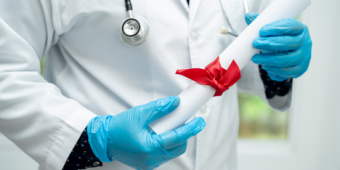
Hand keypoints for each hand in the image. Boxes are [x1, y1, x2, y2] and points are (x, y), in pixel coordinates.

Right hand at [87, 96, 205, 169]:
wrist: (102, 140)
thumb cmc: (117, 128)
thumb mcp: (140, 114)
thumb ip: (159, 108)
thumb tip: (175, 103)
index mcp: (150, 148)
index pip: (177, 138)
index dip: (191, 128)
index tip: (200, 121)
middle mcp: (151, 159)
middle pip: (177, 147)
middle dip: (184, 135)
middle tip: (184, 121)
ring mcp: (148, 163)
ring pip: (171, 152)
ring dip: (175, 139)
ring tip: (170, 126)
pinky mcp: (146, 163)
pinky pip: (162, 154)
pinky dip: (166, 144)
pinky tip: (161, 134)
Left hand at [245, 12, 311, 80]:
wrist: (285, 56)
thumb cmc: (279, 40)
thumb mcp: (272, 31)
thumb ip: (262, 24)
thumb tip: (249, 17)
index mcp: (300, 29)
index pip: (291, 26)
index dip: (276, 28)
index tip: (262, 31)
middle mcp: (305, 42)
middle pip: (289, 43)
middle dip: (270, 43)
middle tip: (256, 43)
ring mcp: (304, 56)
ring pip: (287, 59)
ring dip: (269, 59)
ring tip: (256, 58)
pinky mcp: (300, 69)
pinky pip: (287, 71)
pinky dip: (274, 69)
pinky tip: (265, 65)